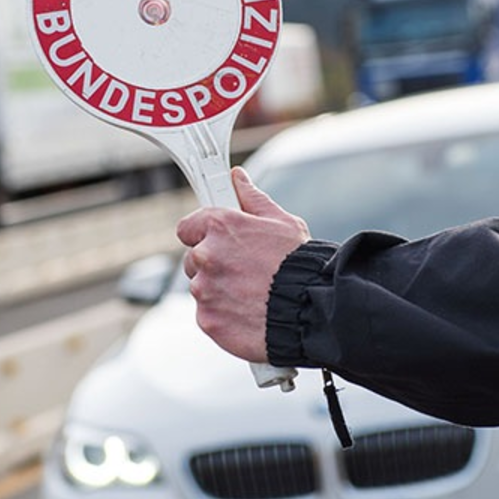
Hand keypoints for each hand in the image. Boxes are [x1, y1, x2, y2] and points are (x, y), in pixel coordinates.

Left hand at [177, 167, 309, 361]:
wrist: (311, 310)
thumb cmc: (300, 265)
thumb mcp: (283, 223)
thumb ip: (253, 199)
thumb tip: (238, 179)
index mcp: (220, 226)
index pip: (187, 227)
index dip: (202, 235)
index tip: (216, 241)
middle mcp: (206, 256)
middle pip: (194, 260)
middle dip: (214, 265)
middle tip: (245, 271)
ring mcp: (204, 290)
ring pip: (202, 288)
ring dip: (219, 291)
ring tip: (252, 294)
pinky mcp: (208, 320)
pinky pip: (208, 314)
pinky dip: (224, 315)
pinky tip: (248, 312)